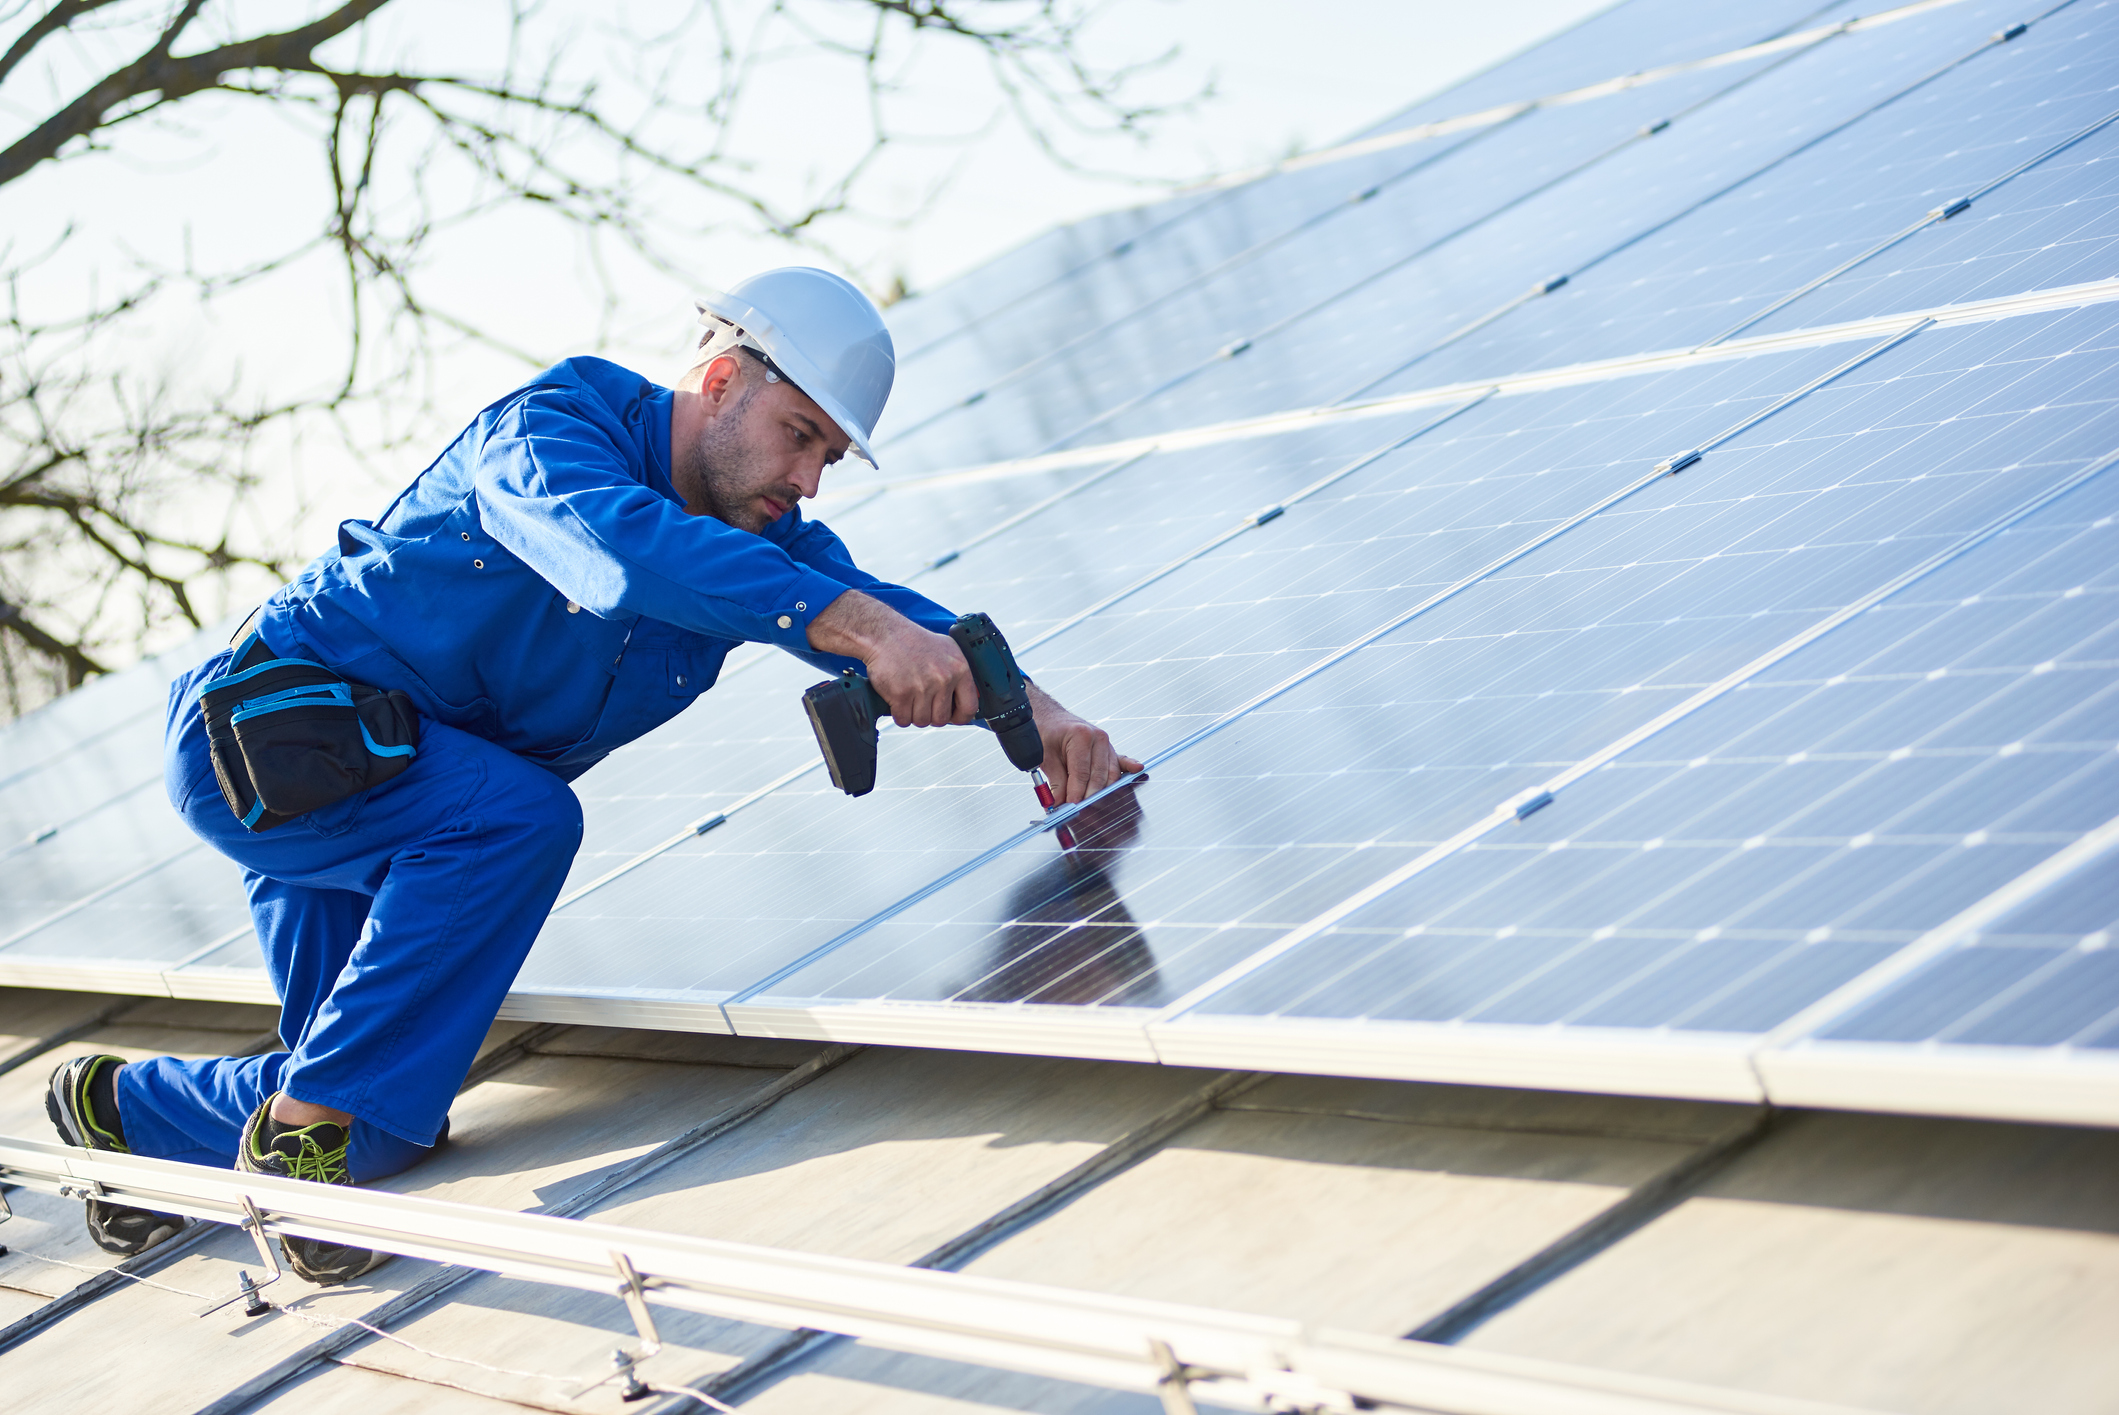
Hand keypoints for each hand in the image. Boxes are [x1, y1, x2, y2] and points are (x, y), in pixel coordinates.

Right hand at [807, 591, 976, 726]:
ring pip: (922, 721)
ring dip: (913, 715)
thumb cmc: (914, 642)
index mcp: (959, 669)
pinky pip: (903, 719)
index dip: (960, 717)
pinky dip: (899, 715)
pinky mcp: (901, 694)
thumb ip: (959, 674)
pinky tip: (898, 701)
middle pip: (941, 719)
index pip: (969, 707)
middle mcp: (943, 679)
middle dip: (931, 716)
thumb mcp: (947, 650)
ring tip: (909, 699)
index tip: (953, 717)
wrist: (885, 634)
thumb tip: (965, 699)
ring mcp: (922, 687)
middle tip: (923, 704)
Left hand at [1028, 682, 1143, 803]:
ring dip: (1103, 792)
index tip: (1071, 808)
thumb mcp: (1045, 757)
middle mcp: (1098, 738)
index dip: (1076, 793)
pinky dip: (1128, 769)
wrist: (1051, 718)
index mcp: (1081, 736)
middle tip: (1080, 811)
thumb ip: (1055, 782)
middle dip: (1089, 796)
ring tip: (1093, 806)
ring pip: (1111, 775)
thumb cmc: (1048, 733)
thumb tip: (1059, 804)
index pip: (1081, 773)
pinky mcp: (1110, 751)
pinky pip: (1121, 762)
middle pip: (1099, 776)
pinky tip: (1137, 770)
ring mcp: (1107, 744)